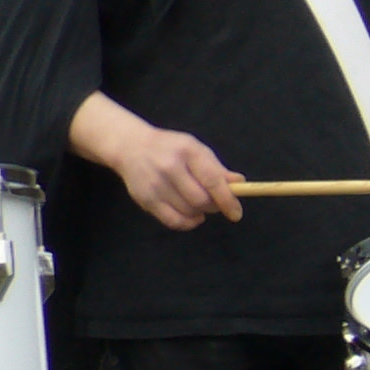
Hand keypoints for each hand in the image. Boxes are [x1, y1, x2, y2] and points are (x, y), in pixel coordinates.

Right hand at [69, 90, 241, 228]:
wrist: (130, 146)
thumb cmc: (170, 148)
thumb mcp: (195, 149)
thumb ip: (216, 167)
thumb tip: (239, 183)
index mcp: (187, 151)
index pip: (212, 180)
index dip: (227, 199)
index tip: (236, 212)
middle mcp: (169, 167)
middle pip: (201, 200)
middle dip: (213, 206)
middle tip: (214, 204)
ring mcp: (155, 184)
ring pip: (188, 212)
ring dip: (200, 213)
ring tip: (199, 206)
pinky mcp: (145, 199)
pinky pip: (173, 221)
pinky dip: (187, 223)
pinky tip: (191, 217)